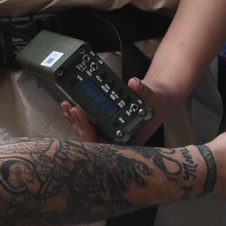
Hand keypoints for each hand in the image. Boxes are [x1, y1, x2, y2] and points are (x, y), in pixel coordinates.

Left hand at [60, 75, 183, 145]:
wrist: (159, 99)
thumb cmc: (158, 102)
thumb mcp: (154, 95)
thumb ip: (144, 91)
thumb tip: (134, 84)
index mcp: (130, 139)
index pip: (105, 142)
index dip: (89, 131)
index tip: (80, 114)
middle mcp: (118, 139)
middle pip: (92, 138)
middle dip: (79, 124)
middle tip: (71, 108)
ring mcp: (111, 134)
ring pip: (89, 132)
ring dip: (76, 120)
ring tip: (67, 106)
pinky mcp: (106, 126)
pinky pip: (90, 124)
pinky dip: (80, 117)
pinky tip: (71, 108)